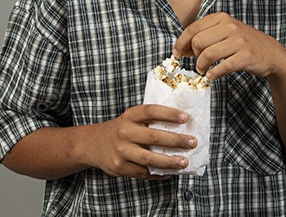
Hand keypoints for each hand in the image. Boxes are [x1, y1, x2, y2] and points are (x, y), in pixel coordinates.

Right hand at [81, 105, 196, 179]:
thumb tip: (181, 126)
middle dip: (176, 140)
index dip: (169, 114)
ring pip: (149, 158)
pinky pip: (143, 172)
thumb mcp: (131, 118)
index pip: (151, 111)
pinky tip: (170, 172)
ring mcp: (121, 151)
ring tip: (184, 162)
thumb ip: (150, 120)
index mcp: (130, 116)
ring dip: (169, 161)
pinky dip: (159, 173)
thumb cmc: (121, 129)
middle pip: (153, 136)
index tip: (185, 118)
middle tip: (192, 142)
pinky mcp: (120, 167)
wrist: (93, 144)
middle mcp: (125, 132)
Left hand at [174, 12, 285, 80]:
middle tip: (198, 64)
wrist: (271, 53)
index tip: (176, 54)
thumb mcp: (224, 34)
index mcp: (221, 18)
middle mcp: (230, 26)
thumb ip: (203, 37)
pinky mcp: (246, 56)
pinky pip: (222, 66)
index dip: (180, 43)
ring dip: (201, 67)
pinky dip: (213, 74)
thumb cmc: (242, 44)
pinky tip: (212, 76)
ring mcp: (239, 41)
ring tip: (204, 71)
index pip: (192, 29)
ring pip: (207, 55)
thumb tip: (179, 50)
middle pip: (197, 42)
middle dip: (193, 56)